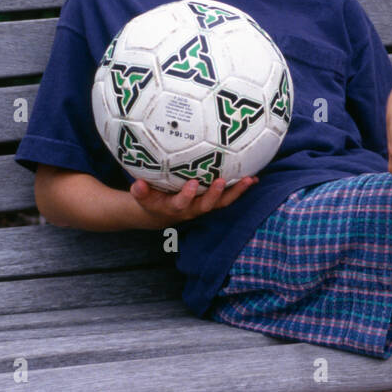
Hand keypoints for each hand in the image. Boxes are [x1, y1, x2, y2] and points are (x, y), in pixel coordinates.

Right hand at [129, 174, 255, 228]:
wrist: (161, 214)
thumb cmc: (153, 200)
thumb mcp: (143, 197)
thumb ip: (141, 192)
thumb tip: (138, 184)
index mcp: (175, 207)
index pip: (181, 204)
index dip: (186, 196)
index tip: (191, 184)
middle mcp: (192, 210)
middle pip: (206, 205)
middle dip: (215, 194)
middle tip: (222, 180)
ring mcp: (205, 206)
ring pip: (222, 202)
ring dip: (236, 192)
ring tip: (250, 180)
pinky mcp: (213, 202)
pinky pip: (229, 196)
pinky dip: (241, 189)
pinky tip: (254, 178)